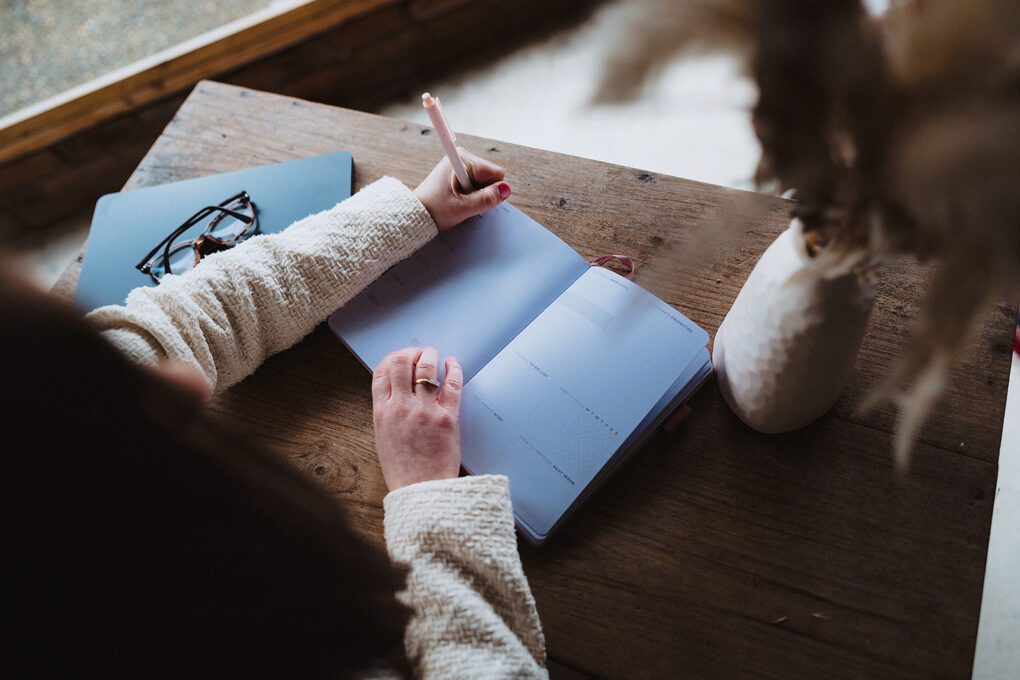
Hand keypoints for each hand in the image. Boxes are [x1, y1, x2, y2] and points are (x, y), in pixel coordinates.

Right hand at [372, 346, 462, 490]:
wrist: (421, 492)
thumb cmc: (403, 469)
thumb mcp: (384, 437)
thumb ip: (388, 412)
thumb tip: (397, 390)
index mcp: (382, 413)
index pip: (382, 372)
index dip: (392, 358)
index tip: (401, 357)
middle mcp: (401, 408)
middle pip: (402, 363)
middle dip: (411, 352)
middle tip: (420, 353)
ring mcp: (424, 411)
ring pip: (426, 368)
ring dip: (431, 356)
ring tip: (435, 355)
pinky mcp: (447, 418)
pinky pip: (452, 384)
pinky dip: (453, 369)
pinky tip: (453, 365)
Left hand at [413, 148, 511, 229]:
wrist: (417, 213)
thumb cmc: (435, 209)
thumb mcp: (462, 208)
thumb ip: (486, 199)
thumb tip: (506, 190)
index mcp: (463, 159)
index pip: (496, 173)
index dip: (489, 190)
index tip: (471, 196)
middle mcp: (464, 156)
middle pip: (492, 177)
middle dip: (482, 192)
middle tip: (463, 200)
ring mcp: (462, 164)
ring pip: (486, 182)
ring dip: (476, 194)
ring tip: (458, 200)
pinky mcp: (461, 172)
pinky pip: (478, 183)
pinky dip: (472, 194)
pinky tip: (458, 198)